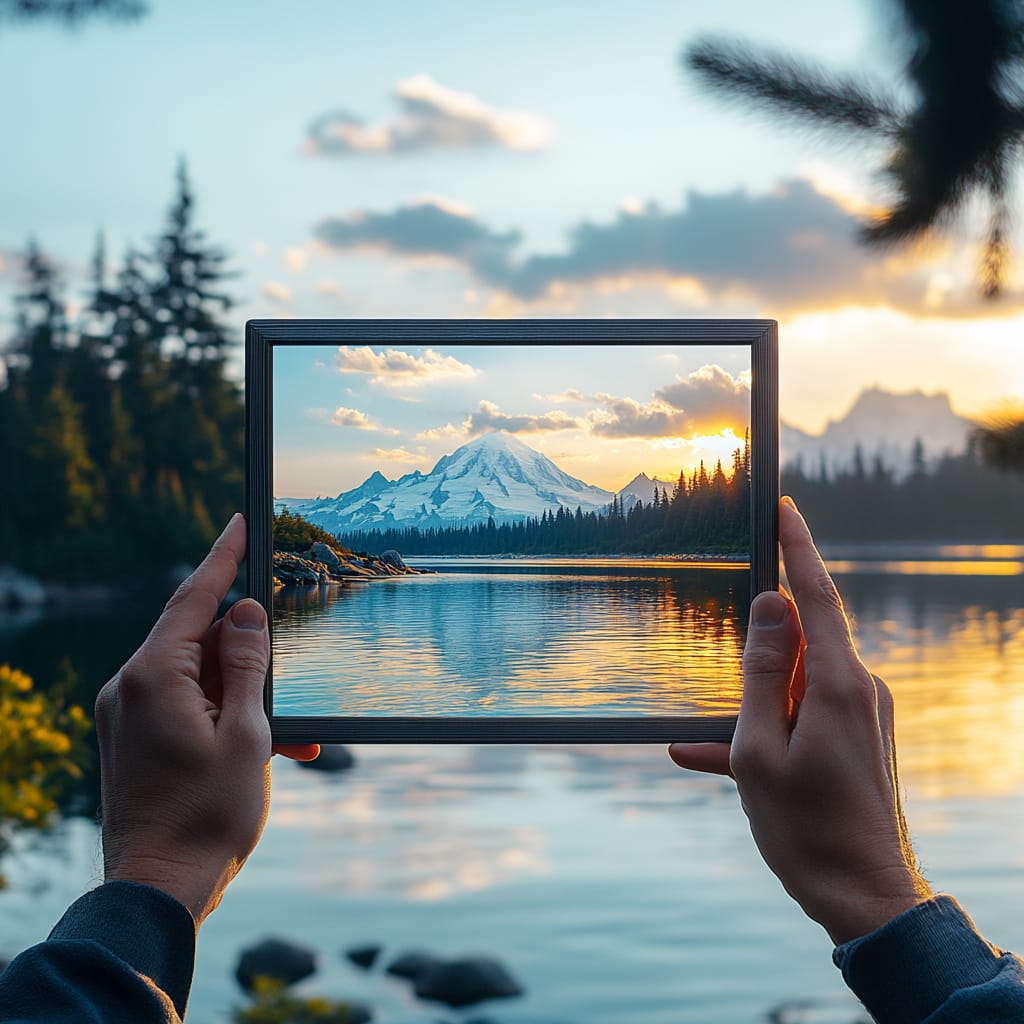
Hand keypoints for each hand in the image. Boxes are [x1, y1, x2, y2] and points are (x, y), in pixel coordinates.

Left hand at [94, 513, 318, 924]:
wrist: (158, 890)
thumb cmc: (207, 816)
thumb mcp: (248, 732)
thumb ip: (247, 663)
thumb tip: (245, 611)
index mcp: (154, 677)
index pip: (193, 598)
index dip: (222, 557)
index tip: (238, 522)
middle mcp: (130, 687)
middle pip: (198, 640)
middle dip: (249, 653)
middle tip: (285, 666)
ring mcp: (128, 714)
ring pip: (199, 678)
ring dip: (245, 696)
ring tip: (288, 735)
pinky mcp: (133, 738)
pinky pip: (186, 705)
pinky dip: (223, 716)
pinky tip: (262, 746)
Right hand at [669, 497, 931, 943]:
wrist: (863, 897)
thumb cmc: (804, 828)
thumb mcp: (759, 748)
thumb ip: (763, 672)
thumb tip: (771, 605)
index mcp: (838, 685)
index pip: (815, 596)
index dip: (797, 548)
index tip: (784, 508)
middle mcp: (859, 690)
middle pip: (801, 641)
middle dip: (758, 649)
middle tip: (728, 678)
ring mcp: (862, 715)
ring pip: (793, 683)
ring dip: (750, 705)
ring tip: (707, 743)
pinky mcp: (856, 738)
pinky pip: (801, 716)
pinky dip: (763, 730)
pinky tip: (710, 756)